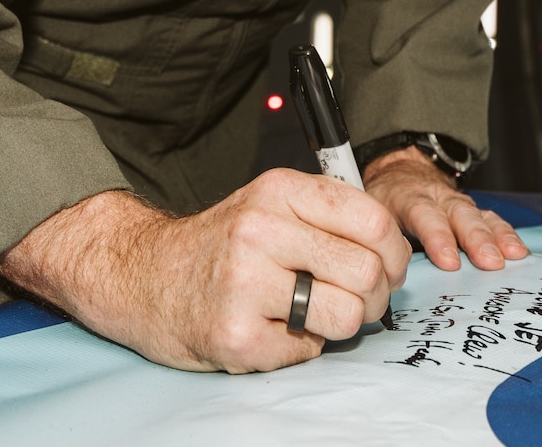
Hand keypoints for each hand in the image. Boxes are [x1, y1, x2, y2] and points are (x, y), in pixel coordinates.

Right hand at [0, 172, 408, 372]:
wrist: (146, 277)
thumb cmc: (224, 245)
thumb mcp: (272, 204)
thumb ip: (329, 215)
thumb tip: (394, 251)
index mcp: (279, 191)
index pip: (374, 221)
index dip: (395, 253)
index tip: (388, 267)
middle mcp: (260, 231)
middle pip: (367, 272)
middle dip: (376, 296)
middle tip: (359, 301)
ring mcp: (244, 284)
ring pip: (348, 315)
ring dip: (342, 325)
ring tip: (317, 316)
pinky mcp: (235, 335)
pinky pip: (308, 350)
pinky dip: (299, 347)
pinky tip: (273, 329)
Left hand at [362, 145, 527, 271]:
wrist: (398, 174)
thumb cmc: (385, 204)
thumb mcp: (371, 216)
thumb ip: (379, 241)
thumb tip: (383, 280)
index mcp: (407, 198)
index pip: (424, 214)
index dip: (438, 236)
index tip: (449, 261)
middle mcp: (437, 197)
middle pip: (458, 215)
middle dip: (476, 239)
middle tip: (489, 262)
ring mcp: (456, 203)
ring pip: (478, 216)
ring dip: (496, 238)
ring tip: (511, 256)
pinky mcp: (471, 211)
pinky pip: (492, 220)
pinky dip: (506, 235)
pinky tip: (518, 251)